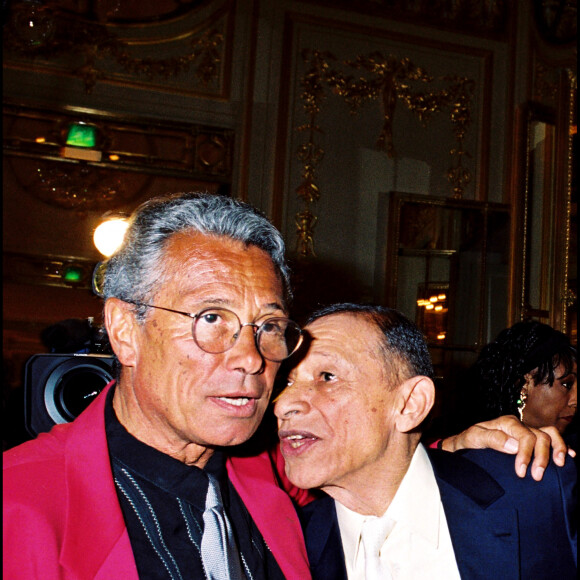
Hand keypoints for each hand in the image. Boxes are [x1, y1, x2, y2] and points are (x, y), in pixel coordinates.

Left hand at [440, 415, 574, 480]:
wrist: (465, 444)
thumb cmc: (468, 441)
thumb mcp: (473, 438)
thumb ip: (492, 439)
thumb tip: (513, 446)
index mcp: (506, 423)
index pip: (524, 436)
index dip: (526, 454)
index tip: (521, 472)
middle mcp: (518, 425)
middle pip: (540, 435)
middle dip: (541, 457)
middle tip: (537, 477)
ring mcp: (526, 431)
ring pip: (549, 433)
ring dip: (557, 448)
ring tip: (560, 464)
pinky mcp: (530, 440)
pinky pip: (550, 437)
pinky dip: (562, 446)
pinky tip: (569, 456)